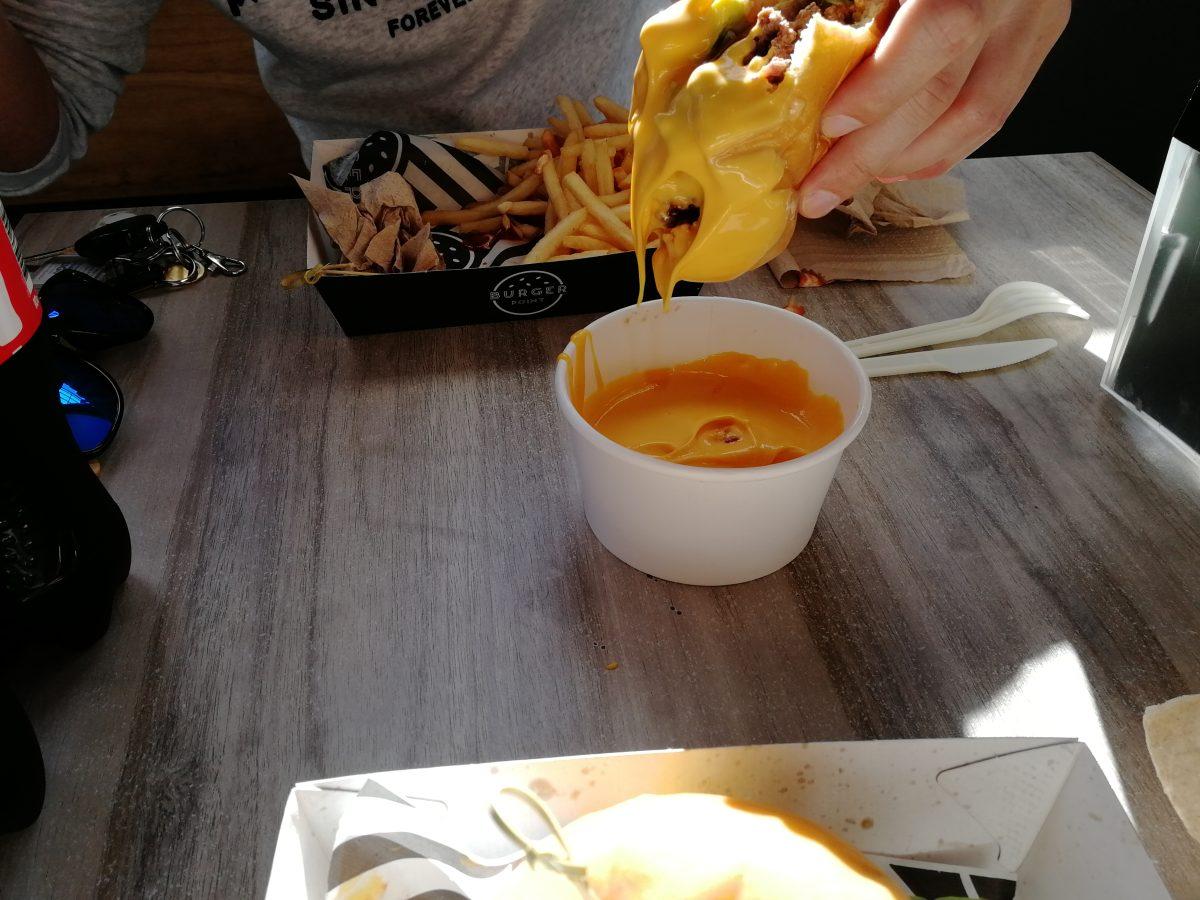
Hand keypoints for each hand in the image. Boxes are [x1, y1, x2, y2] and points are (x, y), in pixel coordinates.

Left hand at [798, 0, 1069, 217]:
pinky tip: (894, 163)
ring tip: (846, 184)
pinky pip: (994, 109)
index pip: (943, 29)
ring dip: (905, 161)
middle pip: (949, 91)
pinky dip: (940, 146)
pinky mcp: (1041, 34)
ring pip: (978, 115)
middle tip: (816, 189)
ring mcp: (1036, 15)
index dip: (885, 86)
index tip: (832, 122)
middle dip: (874, 152)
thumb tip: (757, 11)